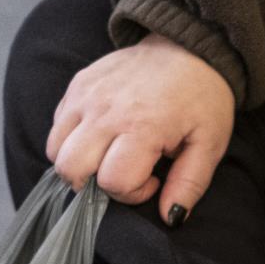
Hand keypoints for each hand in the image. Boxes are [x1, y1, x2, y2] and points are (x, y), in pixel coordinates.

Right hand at [48, 33, 234, 223]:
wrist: (188, 46)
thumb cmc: (202, 98)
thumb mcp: (209, 145)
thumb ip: (190, 184)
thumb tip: (171, 217)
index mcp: (142, 126)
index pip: (113, 182)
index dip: (132, 193)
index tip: (154, 180)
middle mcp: (105, 110)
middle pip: (72, 170)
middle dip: (95, 185)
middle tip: (124, 173)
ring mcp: (86, 95)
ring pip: (55, 150)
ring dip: (78, 165)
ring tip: (109, 157)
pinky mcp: (77, 84)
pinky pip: (57, 126)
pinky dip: (71, 140)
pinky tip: (102, 136)